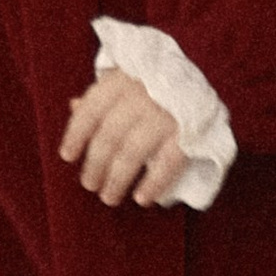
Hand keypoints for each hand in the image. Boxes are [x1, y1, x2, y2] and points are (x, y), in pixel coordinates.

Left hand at [62, 67, 192, 208]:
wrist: (208, 77)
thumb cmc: (156, 85)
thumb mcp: (128, 81)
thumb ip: (103, 95)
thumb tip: (73, 106)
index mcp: (123, 80)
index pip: (91, 109)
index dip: (76, 134)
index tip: (67, 157)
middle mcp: (143, 94)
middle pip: (109, 135)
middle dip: (96, 164)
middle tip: (89, 184)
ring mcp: (167, 113)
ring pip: (133, 151)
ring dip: (117, 178)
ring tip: (109, 197)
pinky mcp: (189, 132)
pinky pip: (167, 162)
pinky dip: (153, 182)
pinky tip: (142, 198)